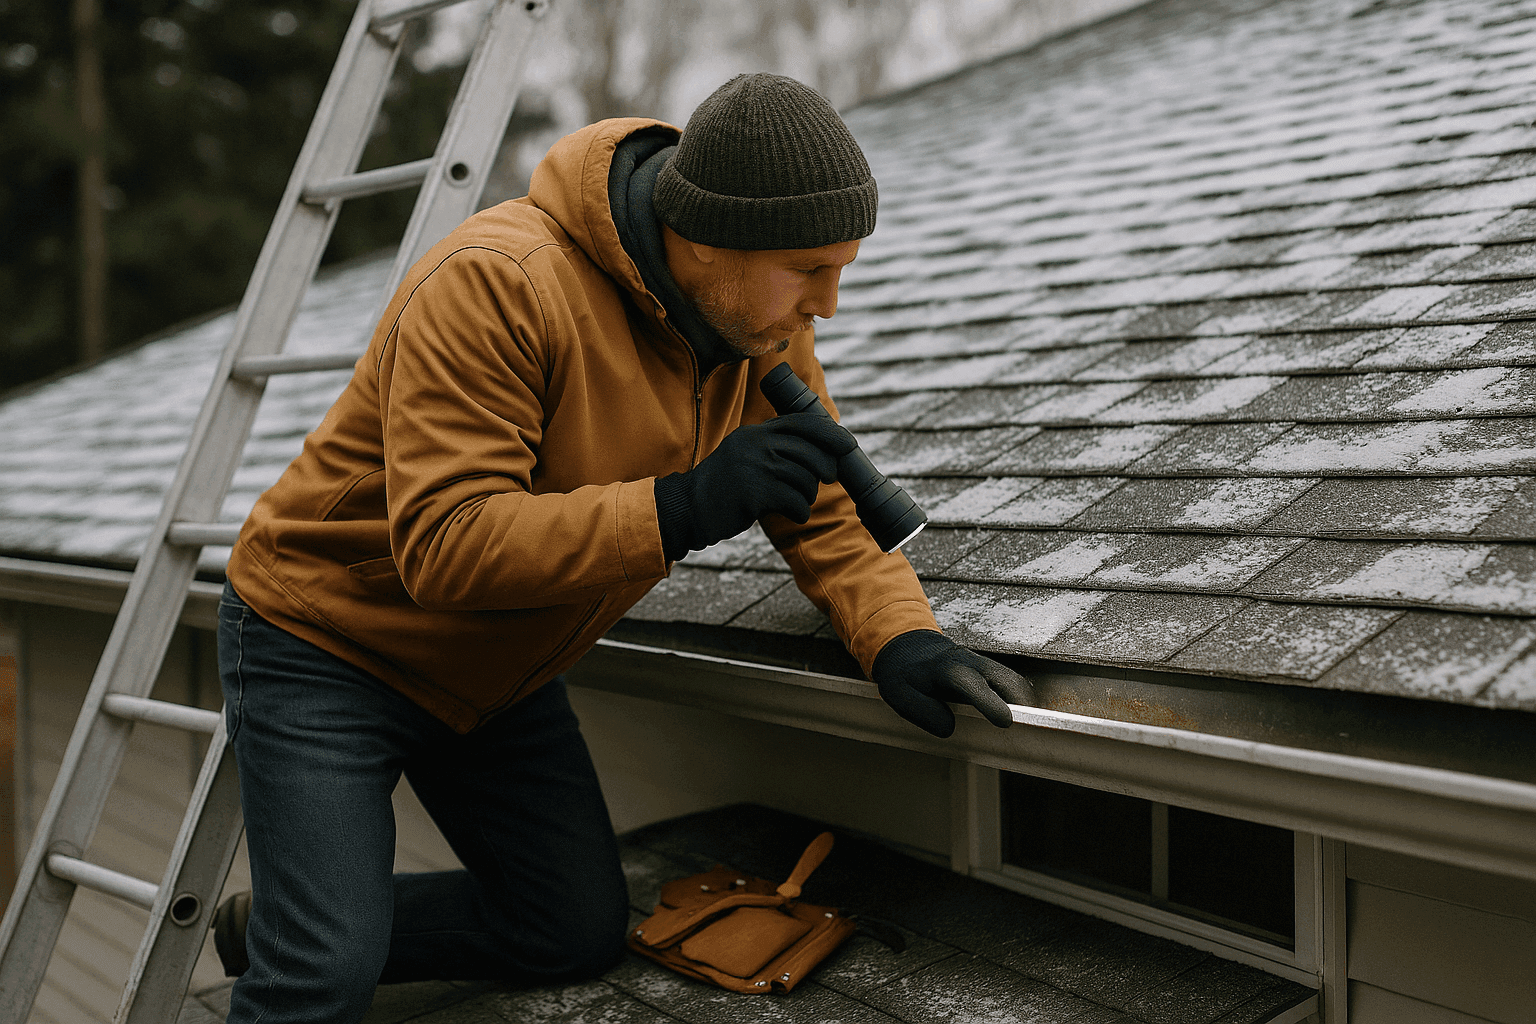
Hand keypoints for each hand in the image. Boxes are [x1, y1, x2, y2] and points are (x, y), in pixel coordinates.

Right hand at [655, 413, 856, 559]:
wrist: (690, 507)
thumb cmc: (725, 486)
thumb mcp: (746, 454)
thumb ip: (775, 448)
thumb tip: (823, 453)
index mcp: (756, 432)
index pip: (802, 423)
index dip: (831, 433)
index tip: (849, 445)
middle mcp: (756, 444)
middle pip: (811, 453)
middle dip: (825, 469)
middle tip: (825, 480)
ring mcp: (755, 467)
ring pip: (806, 480)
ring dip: (807, 496)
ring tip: (795, 501)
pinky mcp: (755, 493)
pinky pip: (796, 501)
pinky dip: (800, 511)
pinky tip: (791, 514)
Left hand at [871, 630, 1034, 737]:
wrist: (908, 648)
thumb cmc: (905, 675)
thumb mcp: (901, 697)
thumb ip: (925, 713)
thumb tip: (951, 728)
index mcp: (946, 669)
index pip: (972, 684)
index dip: (990, 702)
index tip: (1006, 722)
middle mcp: (970, 662)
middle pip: (1007, 681)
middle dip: (1021, 706)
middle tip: (1024, 735)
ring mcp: (983, 664)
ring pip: (1014, 682)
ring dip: (1023, 705)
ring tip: (1024, 731)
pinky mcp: (990, 670)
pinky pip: (1011, 684)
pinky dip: (1018, 701)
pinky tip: (1015, 719)